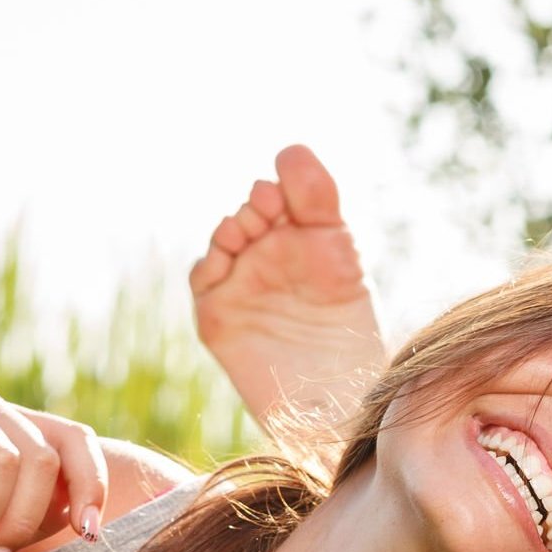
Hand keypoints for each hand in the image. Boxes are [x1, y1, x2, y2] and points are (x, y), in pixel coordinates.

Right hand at [189, 145, 385, 426]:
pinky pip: (203, 278)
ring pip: (223, 240)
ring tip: (248, 230)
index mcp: (305, 240)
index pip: (284, 196)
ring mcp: (241, 285)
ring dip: (232, 229)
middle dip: (257, 207)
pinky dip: (209, 264)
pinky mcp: (218, 316)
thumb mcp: (339, 254)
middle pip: (250, 213)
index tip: (285, 194)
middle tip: (268, 208)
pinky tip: (224, 259)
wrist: (334, 403)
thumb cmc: (348, 336)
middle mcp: (270, 257)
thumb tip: (290, 148)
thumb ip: (318, 201)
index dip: (281, 188)